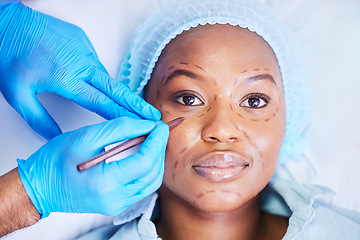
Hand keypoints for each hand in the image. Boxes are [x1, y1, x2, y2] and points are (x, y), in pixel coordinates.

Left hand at [0, 2, 159, 139]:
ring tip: (130, 106)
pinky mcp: (82, 40)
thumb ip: (37, 119)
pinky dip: (100, 75)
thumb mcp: (16, 93)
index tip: (140, 123)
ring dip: (117, 92)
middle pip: (116, 89)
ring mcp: (83, 50)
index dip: (124, 116)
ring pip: (105, 76)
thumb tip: (55, 137)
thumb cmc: (9, 54)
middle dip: (137, 104)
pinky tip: (99, 83)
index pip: (103, 103)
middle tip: (152, 115)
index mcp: (67, 78)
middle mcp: (81, 63)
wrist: (7, 22)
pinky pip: (96, 62)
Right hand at [17, 117, 168, 216]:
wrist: (38, 188)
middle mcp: (115, 199)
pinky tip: (143, 154)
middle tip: (158, 130)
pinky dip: (146, 169)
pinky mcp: (116, 204)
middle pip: (152, 173)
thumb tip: (146, 125)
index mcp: (106, 183)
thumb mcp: (86, 137)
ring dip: (155, 160)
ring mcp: (116, 205)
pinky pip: (141, 187)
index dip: (157, 141)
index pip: (145, 161)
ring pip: (150, 182)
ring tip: (152, 140)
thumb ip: (120, 129)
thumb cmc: (53, 162)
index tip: (161, 126)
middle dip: (159, 149)